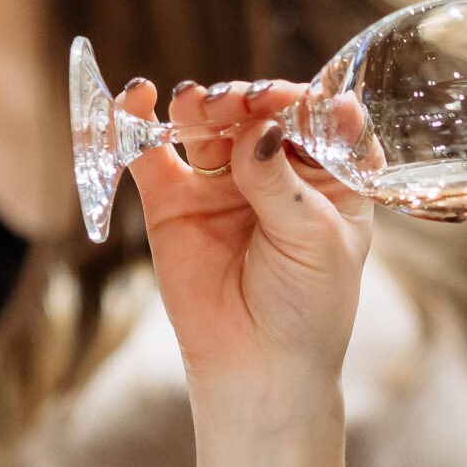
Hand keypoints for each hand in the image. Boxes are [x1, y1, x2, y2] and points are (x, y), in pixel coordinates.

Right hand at [125, 80, 371, 466]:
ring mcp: (221, 180)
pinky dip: (138, 122)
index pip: (319, 118)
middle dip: (246, 100)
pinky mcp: (172, 200)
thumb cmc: (308, 307)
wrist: (258, 368)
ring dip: (201, 104)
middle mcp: (275, 167)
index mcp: (329, 173)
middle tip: (238, 105)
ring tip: (197, 105)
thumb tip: (258, 128)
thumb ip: (282, 182)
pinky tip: (137, 98)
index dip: (304, 102)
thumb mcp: (314, 241)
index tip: (294, 102)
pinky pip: (151, 152)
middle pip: (256, 112)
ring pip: (206, 124)